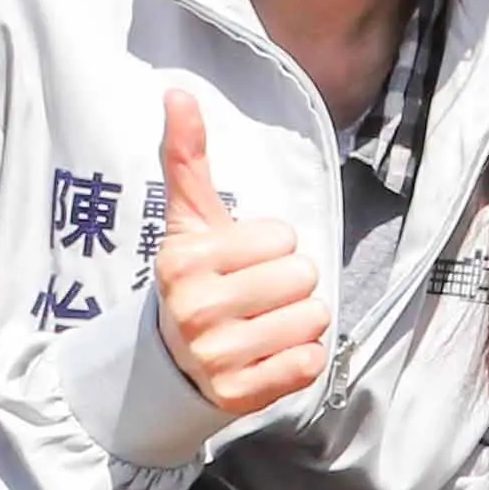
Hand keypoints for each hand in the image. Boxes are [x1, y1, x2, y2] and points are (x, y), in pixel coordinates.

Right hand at [152, 84, 326, 417]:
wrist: (172, 360)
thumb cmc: (198, 278)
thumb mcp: (190, 220)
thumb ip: (187, 157)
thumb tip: (178, 94)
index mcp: (184, 262)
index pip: (285, 237)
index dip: (273, 246)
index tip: (242, 262)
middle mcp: (195, 310)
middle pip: (305, 277)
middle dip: (290, 283)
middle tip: (255, 297)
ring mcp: (216, 357)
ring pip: (315, 319)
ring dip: (299, 321)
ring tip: (261, 325)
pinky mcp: (240, 395)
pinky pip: (312, 364)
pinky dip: (302, 360)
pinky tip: (268, 356)